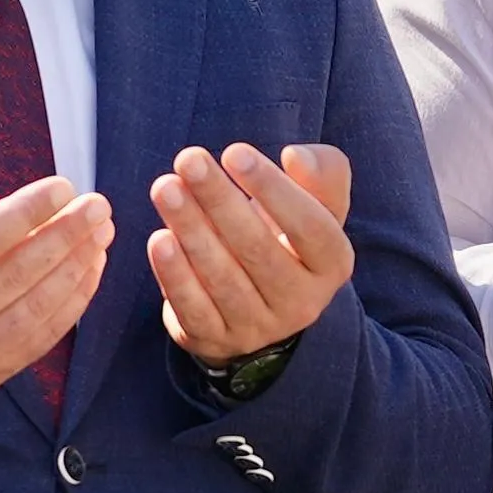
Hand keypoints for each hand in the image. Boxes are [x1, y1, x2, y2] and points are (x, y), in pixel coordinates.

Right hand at [0, 152, 112, 439]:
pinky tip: (89, 272)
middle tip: (98, 205)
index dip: (25, 213)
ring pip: (34, 311)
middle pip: (14, 276)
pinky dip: (71, 305)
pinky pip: (39, 339)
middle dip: (64, 236)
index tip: (61, 186)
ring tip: (101, 233)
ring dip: (76, 269)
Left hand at [148, 143, 353, 364]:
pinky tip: (159, 239)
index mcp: (332, 264)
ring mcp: (259, 327)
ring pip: (223, 278)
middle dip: (219, 200)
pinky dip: (174, 275)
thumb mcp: (317, 202)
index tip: (235, 152)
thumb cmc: (287, 233)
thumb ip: (321, 171)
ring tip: (166, 188)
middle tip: (188, 159)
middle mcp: (302, 303)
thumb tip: (294, 157)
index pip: (309, 226)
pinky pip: (194, 308)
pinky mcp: (217, 340)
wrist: (261, 300)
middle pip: (258, 249)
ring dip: (191, 229)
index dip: (273, 189)